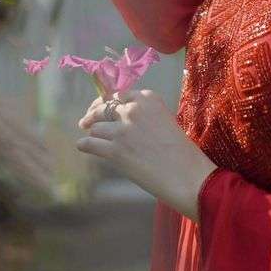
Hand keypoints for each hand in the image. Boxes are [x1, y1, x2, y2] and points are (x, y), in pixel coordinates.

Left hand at [76, 88, 216, 220]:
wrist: (187, 175)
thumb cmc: (182, 152)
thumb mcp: (165, 121)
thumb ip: (144, 114)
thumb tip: (120, 117)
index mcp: (149, 98)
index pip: (118, 95)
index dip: (107, 102)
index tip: (102, 108)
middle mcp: (134, 109)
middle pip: (103, 107)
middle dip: (93, 114)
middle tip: (87, 121)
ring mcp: (123, 129)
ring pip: (95, 127)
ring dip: (93, 133)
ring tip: (91, 138)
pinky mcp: (114, 150)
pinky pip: (89, 143)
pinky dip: (85, 145)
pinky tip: (83, 146)